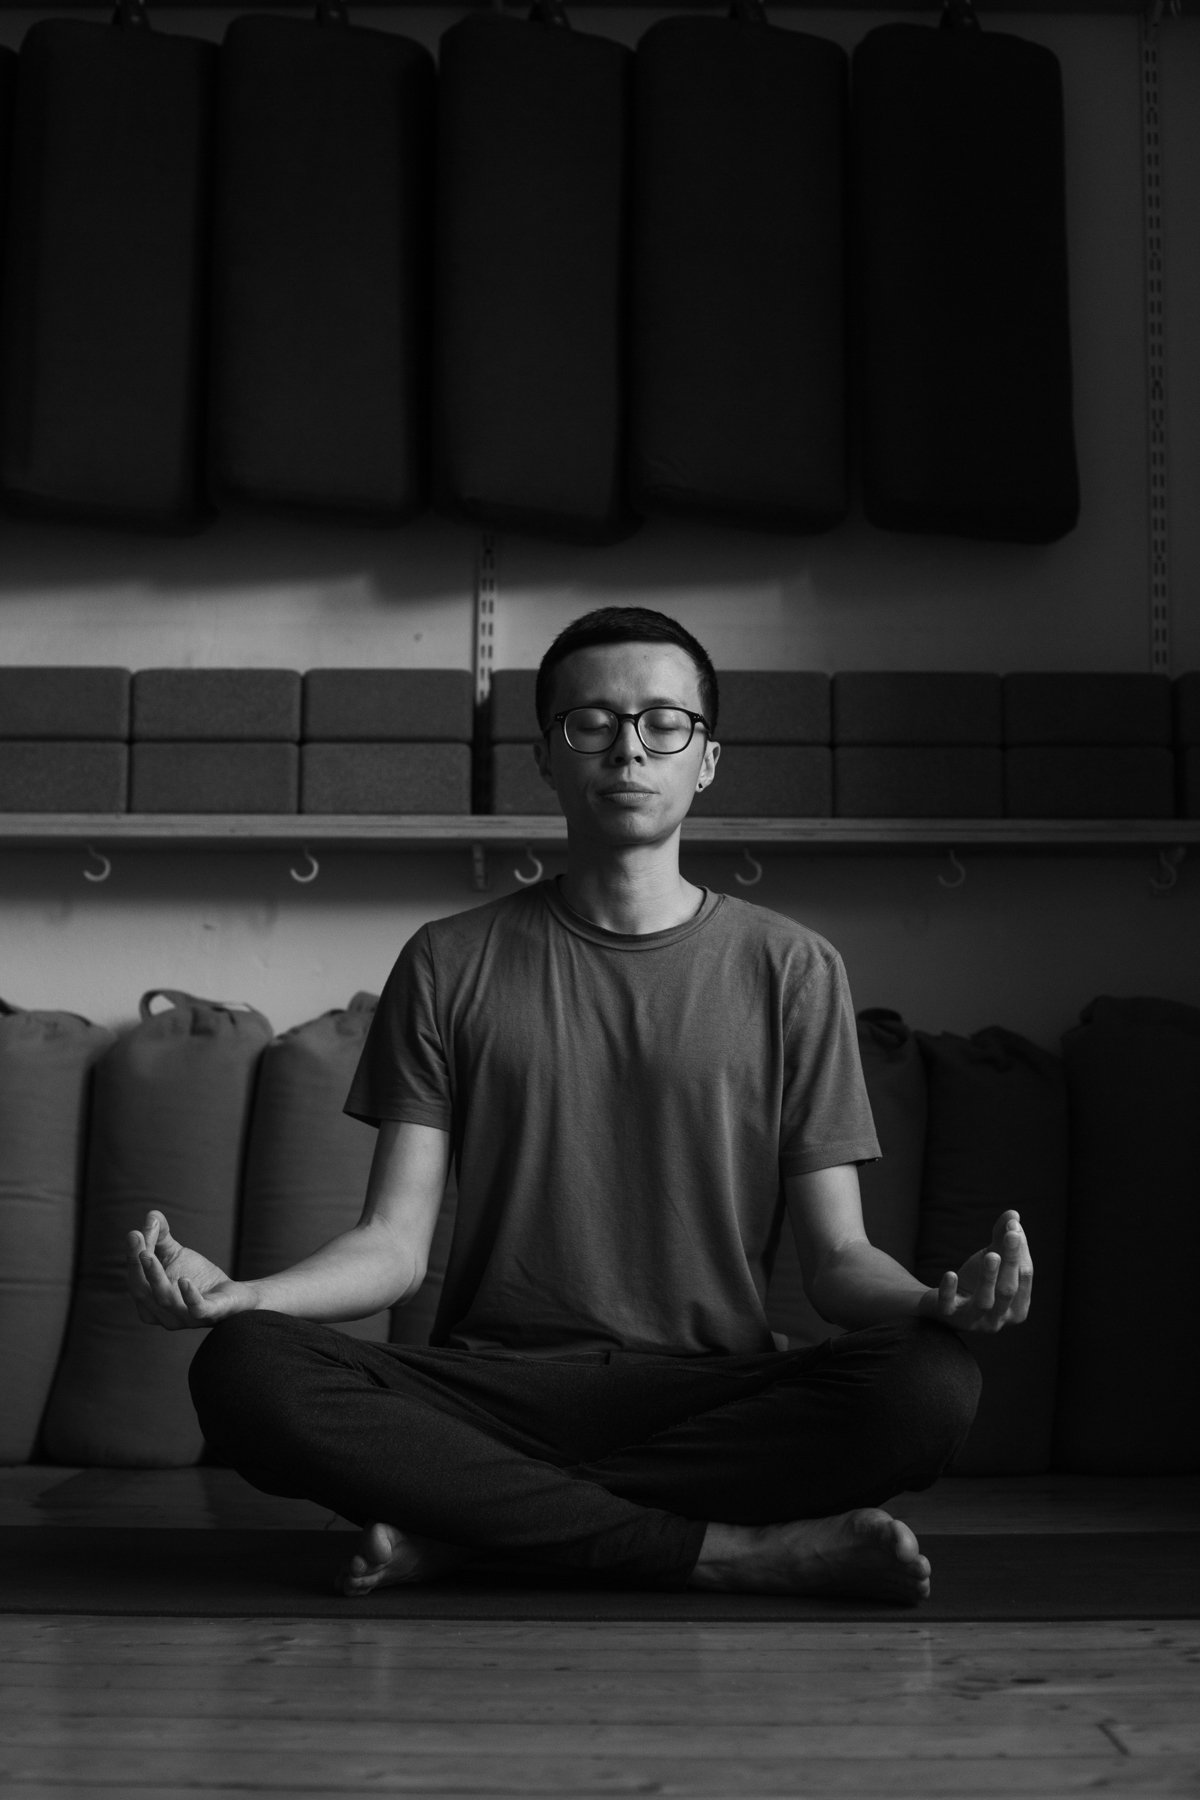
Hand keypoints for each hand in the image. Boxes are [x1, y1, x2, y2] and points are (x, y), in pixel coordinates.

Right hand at [126, 1211, 255, 1329]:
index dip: (133, 1258)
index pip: (136, 1282)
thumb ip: (161, 1237)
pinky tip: (184, 1280)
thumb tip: (152, 1215)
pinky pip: (197, 1309)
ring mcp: (186, 1318)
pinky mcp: (209, 1315)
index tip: (134, 1233)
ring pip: (165, 1299)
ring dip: (155, 1276)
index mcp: (150, 1304)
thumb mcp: (176, 1255)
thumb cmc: (199, 1277)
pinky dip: (189, 1296)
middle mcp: (164, 1316)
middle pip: (144, 1292)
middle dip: (138, 1265)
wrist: (234, 1294)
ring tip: (148, 1255)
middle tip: (136, 1238)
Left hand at [929, 1210, 1032, 1333]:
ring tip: (991, 1255)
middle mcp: (999, 1319)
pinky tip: (950, 1274)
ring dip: (988, 1278)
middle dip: (1010, 1262)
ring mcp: (973, 1321)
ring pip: (984, 1301)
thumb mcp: (992, 1258)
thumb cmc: (976, 1281)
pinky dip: (949, 1290)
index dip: (1020, 1252)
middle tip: (1010, 1235)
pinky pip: (949, 1306)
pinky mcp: (949, 1317)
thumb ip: (1002, 1238)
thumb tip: (1014, 1214)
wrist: (942, 1303)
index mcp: (1017, 1307)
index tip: (1014, 1227)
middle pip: (1008, 1290)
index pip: (1024, 1278)